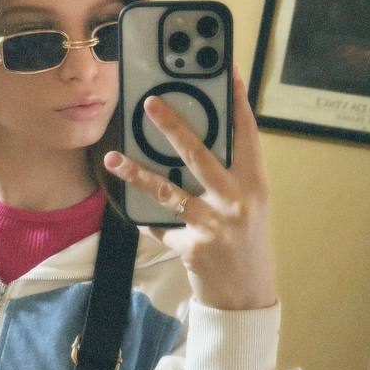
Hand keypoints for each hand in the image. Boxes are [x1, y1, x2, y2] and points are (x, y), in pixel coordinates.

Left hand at [105, 67, 275, 310]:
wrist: (246, 297)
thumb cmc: (246, 244)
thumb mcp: (249, 205)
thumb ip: (230, 175)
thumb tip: (197, 138)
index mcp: (255, 185)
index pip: (246, 135)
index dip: (235, 102)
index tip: (224, 71)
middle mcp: (237, 202)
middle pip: (200, 155)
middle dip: (173, 125)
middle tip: (150, 102)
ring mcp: (214, 226)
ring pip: (168, 190)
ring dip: (137, 171)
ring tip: (114, 157)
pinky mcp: (192, 247)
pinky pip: (158, 225)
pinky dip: (141, 214)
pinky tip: (123, 201)